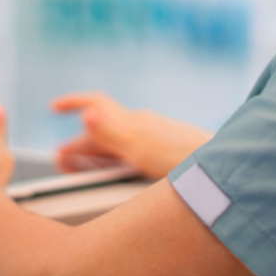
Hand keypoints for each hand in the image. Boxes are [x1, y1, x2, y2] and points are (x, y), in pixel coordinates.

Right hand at [51, 92, 212, 179]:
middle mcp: (142, 124)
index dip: (72, 102)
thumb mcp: (139, 148)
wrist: (222, 171)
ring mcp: (154, 137)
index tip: (53, 107)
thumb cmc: (182, 159)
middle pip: (103, 129)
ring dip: (97, 153)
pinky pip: (131, 152)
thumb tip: (85, 113)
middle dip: (80, 143)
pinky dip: (115, 161)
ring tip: (83, 169)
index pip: (95, 103)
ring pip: (117, 141)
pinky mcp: (165, 151)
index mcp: (132, 121)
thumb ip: (110, 132)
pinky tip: (118, 173)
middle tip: (62, 159)